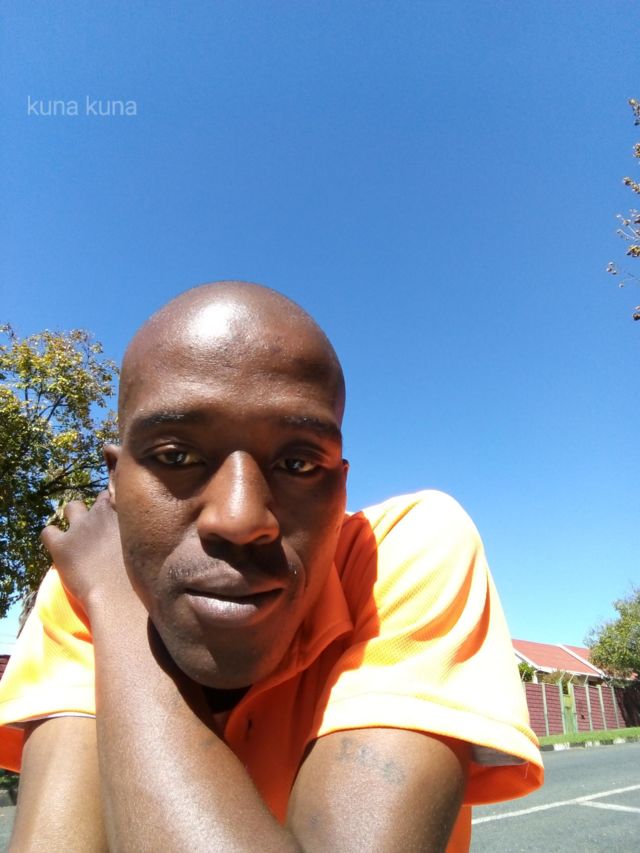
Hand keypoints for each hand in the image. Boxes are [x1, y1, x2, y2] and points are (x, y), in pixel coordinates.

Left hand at [41, 491, 137, 617]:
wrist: (120, 597)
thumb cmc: (142, 578)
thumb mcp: (149, 547)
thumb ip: (144, 535)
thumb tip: (145, 538)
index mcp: (126, 512)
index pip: (121, 495)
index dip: (120, 508)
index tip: (122, 521)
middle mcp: (102, 513)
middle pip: (99, 499)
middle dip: (99, 511)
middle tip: (103, 531)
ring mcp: (80, 527)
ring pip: (71, 507)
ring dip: (74, 517)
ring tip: (79, 536)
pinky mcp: (61, 545)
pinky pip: (48, 532)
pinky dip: (52, 538)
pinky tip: (60, 550)